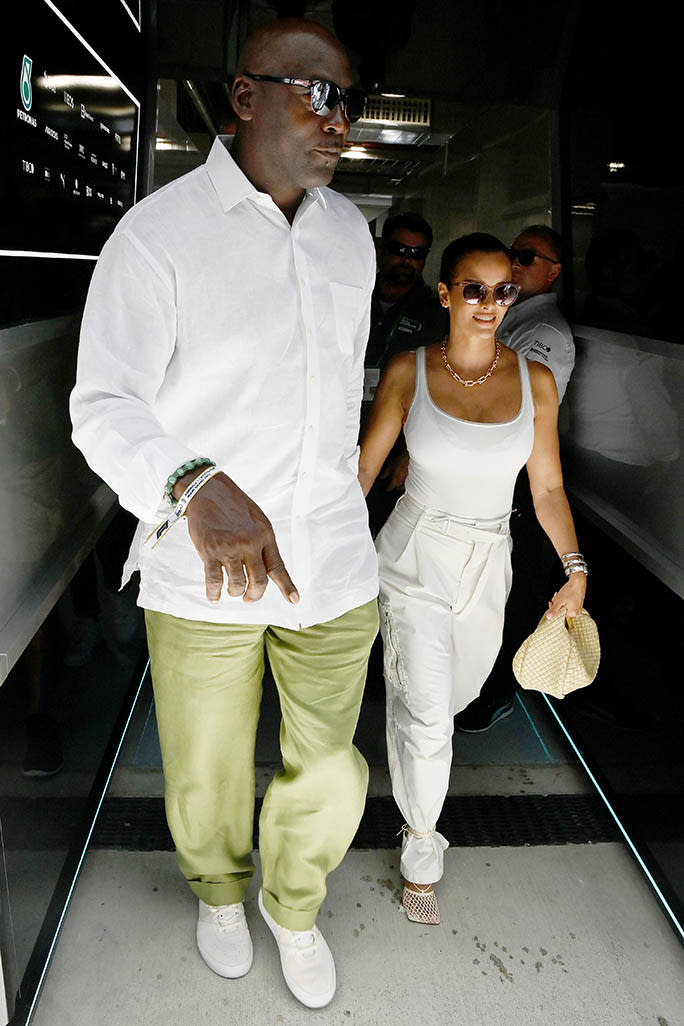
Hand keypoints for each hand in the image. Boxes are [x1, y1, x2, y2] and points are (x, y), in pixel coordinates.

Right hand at [180, 471, 298, 604]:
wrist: (208, 490)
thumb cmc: (233, 506)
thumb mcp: (257, 520)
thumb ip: (263, 542)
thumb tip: (266, 568)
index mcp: (264, 535)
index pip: (278, 567)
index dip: (287, 586)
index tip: (295, 600)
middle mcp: (250, 543)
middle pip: (259, 582)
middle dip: (254, 595)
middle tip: (248, 598)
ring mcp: (229, 548)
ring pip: (237, 584)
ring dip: (235, 592)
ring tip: (232, 591)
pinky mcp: (210, 551)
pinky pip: (214, 581)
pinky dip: (214, 593)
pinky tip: (214, 596)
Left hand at [380, 452, 408, 491]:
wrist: (412, 458)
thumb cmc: (401, 460)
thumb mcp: (391, 465)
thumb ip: (386, 472)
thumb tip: (382, 477)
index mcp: (396, 480)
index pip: (391, 487)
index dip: (388, 489)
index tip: (386, 489)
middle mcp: (402, 482)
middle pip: (398, 488)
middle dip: (395, 487)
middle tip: (392, 485)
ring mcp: (408, 480)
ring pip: (404, 486)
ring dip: (401, 486)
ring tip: (399, 484)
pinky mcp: (413, 477)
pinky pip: (409, 482)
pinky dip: (407, 482)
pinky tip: (406, 480)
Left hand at [546, 573, 585, 619]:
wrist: (578, 581)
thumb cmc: (570, 590)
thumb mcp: (559, 601)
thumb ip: (554, 610)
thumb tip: (549, 617)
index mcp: (572, 613)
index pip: (558, 614)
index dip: (554, 607)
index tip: (552, 601)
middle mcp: (576, 612)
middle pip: (561, 610)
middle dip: (557, 603)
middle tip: (557, 596)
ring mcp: (577, 607)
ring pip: (564, 605)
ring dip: (559, 600)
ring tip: (560, 594)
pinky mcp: (577, 603)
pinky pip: (568, 603)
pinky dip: (564, 599)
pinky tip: (564, 594)